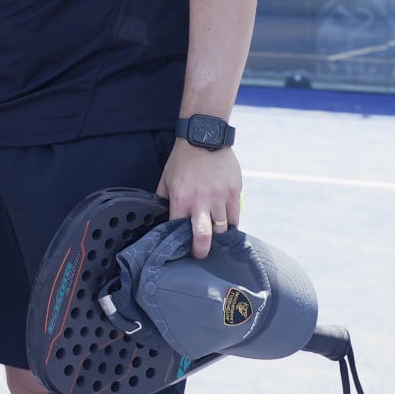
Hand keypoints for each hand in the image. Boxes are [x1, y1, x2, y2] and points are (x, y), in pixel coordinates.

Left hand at [157, 142, 241, 258]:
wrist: (204, 138)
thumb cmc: (182, 160)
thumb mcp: (165, 179)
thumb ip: (163, 200)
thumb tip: (159, 218)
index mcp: (180, 199)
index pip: (178, 229)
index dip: (178, 241)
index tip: (179, 247)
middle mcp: (200, 201)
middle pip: (203, 237)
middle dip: (201, 251)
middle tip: (200, 256)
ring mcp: (219, 197)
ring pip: (221, 229)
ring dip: (217, 235)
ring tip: (213, 236)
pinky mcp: (234, 192)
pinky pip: (235, 218)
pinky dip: (230, 224)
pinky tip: (225, 225)